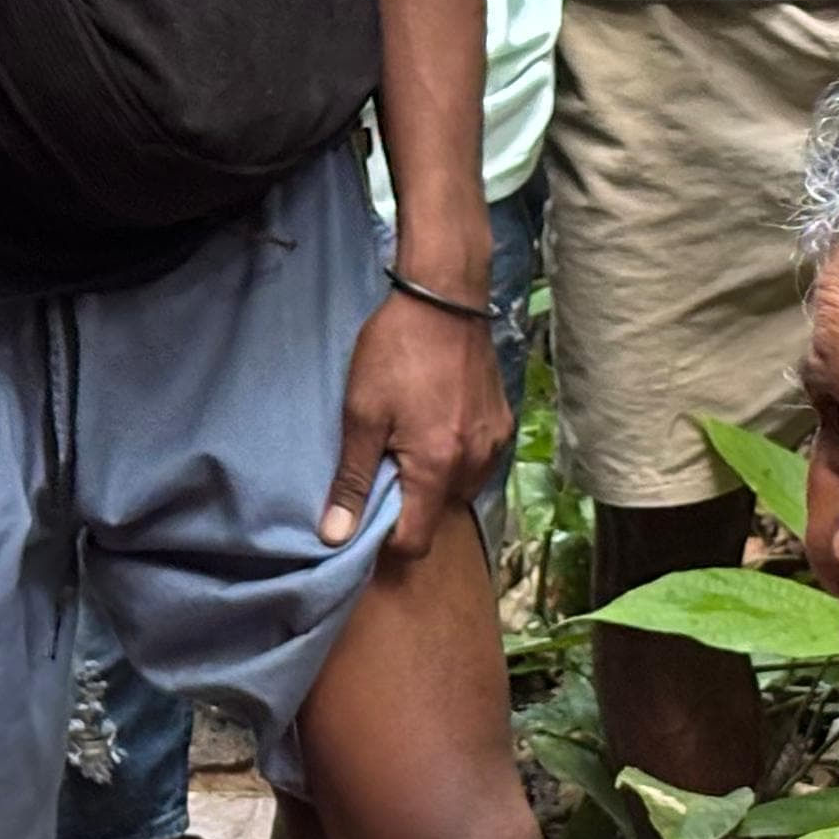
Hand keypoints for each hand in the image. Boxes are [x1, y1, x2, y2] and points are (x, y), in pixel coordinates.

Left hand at [322, 285, 512, 555]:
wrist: (444, 297)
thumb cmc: (396, 350)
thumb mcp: (361, 415)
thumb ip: (351, 481)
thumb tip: (336, 537)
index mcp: (436, 467)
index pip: (415, 541)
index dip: (387, 540)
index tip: (368, 516)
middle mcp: (473, 464)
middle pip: (437, 516)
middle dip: (410, 504)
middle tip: (384, 465)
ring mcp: (493, 445)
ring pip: (458, 490)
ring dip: (434, 481)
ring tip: (410, 442)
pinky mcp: (502, 425)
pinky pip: (476, 463)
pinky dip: (454, 458)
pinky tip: (435, 426)